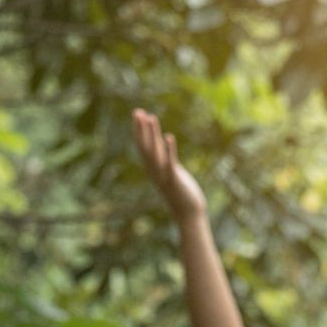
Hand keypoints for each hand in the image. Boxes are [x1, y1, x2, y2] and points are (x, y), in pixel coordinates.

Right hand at [132, 108, 208, 225]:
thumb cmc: (182, 195)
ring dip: (152, 135)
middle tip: (137, 111)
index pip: (143, 147)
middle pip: (145, 147)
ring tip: (151, 117)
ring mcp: (163, 176)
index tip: (138, 114)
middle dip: (142, 129)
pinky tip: (168, 137)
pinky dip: (168, 150)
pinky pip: (169, 163)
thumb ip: (166, 162)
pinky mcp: (174, 180)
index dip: (140, 131)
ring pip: (154, 153)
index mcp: (154, 170)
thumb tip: (163, 150)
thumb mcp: (171, 174)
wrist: (188, 214)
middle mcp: (155, 172)